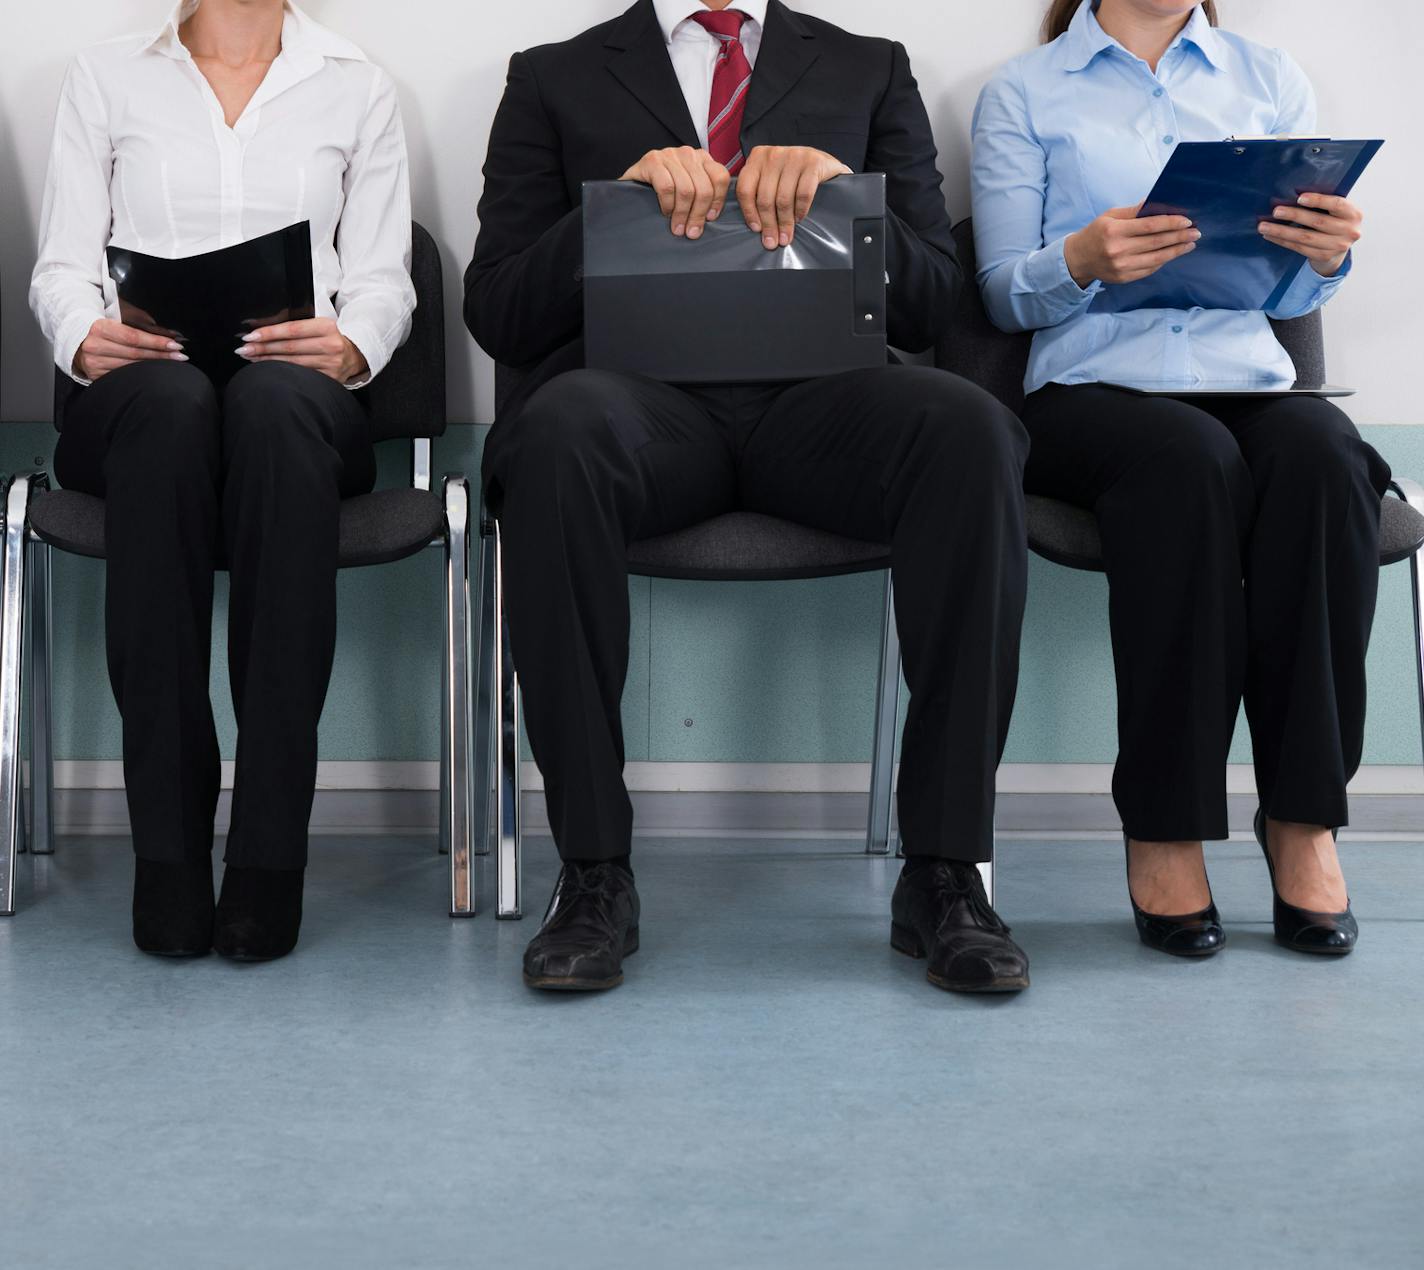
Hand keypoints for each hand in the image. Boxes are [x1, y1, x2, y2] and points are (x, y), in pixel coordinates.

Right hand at [74, 318, 187, 381]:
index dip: (156, 342)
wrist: (74, 336)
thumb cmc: (100, 324)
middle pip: (135, 354)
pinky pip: (123, 376)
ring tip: (173, 363)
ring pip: (131, 367)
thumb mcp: (116, 316)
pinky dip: (141, 374)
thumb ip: (139, 324)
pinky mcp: (95, 375)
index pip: (133, 337)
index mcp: (98, 328)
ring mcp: (94, 363)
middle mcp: (94, 346)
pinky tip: (154, 372)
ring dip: (155, 366)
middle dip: (161, 355)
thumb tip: (168, 333)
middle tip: (181, 355)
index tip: (175, 344)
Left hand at [240, 318, 367, 383]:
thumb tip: (264, 329)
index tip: (251, 336)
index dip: (269, 333)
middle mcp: (331, 346)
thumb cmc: (330, 337)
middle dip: (263, 348)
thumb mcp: (319, 325)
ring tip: (251, 358)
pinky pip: (301, 376)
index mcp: (327, 327)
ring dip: (268, 360)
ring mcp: (331, 364)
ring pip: (293, 363)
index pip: (292, 330)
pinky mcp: (331, 379)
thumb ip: (298, 326)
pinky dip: (282, 372)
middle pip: (290, 348)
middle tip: (244, 349)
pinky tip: (269, 369)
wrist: (355, 354)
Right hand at [620, 146, 730, 239]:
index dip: (717, 201)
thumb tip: (713, 218)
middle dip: (698, 214)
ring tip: (678, 228)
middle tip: (692, 232)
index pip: (720, 177)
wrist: (631, 184)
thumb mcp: (688, 190)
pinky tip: (665, 213)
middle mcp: (688, 153)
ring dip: (682, 214)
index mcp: (702, 159)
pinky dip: (667, 205)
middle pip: (704, 187)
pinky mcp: (652, 160)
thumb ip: (703, 196)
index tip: (710, 219)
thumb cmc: (662, 190)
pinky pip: (667, 187)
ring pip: (686, 190)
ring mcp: (669, 155)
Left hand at [735, 146, 852, 249]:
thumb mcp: (772, 178)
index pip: (745, 188)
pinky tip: (800, 219)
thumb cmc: (794, 175)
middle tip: (772, 242)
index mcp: (757, 157)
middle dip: (769, 224)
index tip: (756, 230)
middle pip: (765, 197)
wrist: (825, 163)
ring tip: (786, 237)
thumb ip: (759, 192)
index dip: (749, 213)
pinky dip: (800, 210)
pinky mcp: (812, 162)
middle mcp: (773, 154)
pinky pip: (803, 194)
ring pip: (783, 199)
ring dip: (785, 223)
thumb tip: (756, 228)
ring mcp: (793, 156)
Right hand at [1064, 205, 1200, 287]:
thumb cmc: (1097, 233)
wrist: (1078, 259)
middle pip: (1156, 243)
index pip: (1149, 226)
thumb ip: (1135, 211)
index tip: (1187, 221)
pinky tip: (1172, 253)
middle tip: (1196, 232)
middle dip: (1179, 237)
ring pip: (1156, 258)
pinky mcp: (1124, 278)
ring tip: (1190, 244)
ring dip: (1176, 250)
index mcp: (1113, 231)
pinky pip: (1150, 268)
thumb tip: (1160, 204)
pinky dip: (1163, 260)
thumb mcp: (1111, 216)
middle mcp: (1117, 250)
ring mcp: (1121, 267)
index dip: (1170, 223)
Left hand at [1258, 193, 1361, 277]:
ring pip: (1305, 238)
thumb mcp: (1336, 211)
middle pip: (1318, 222)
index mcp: (1353, 214)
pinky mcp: (1324, 257)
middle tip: (1276, 211)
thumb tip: (1293, 194)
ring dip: (1282, 231)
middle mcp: (1349, 231)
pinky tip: (1270, 236)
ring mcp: (1337, 246)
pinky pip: (1299, 248)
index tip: (1299, 198)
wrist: (1339, 247)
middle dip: (1295, 215)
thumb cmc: (1334, 221)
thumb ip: (1324, 204)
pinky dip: (1283, 241)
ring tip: (1264, 226)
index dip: (1318, 200)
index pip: (1336, 204)